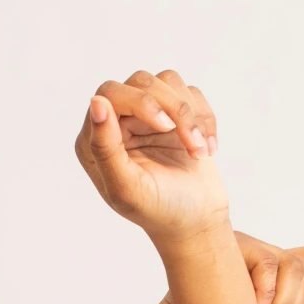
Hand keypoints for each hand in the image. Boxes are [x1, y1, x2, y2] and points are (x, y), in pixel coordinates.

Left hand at [75, 68, 227, 243]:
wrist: (197, 222)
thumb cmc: (159, 210)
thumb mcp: (127, 189)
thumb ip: (105, 149)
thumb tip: (97, 102)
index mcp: (97, 140)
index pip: (111, 93)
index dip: (140, 101)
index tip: (165, 126)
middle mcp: (119, 122)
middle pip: (142, 81)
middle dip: (173, 109)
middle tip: (190, 145)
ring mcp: (149, 116)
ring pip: (168, 82)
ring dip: (191, 116)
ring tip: (199, 152)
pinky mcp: (175, 114)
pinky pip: (191, 93)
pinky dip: (205, 119)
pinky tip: (206, 150)